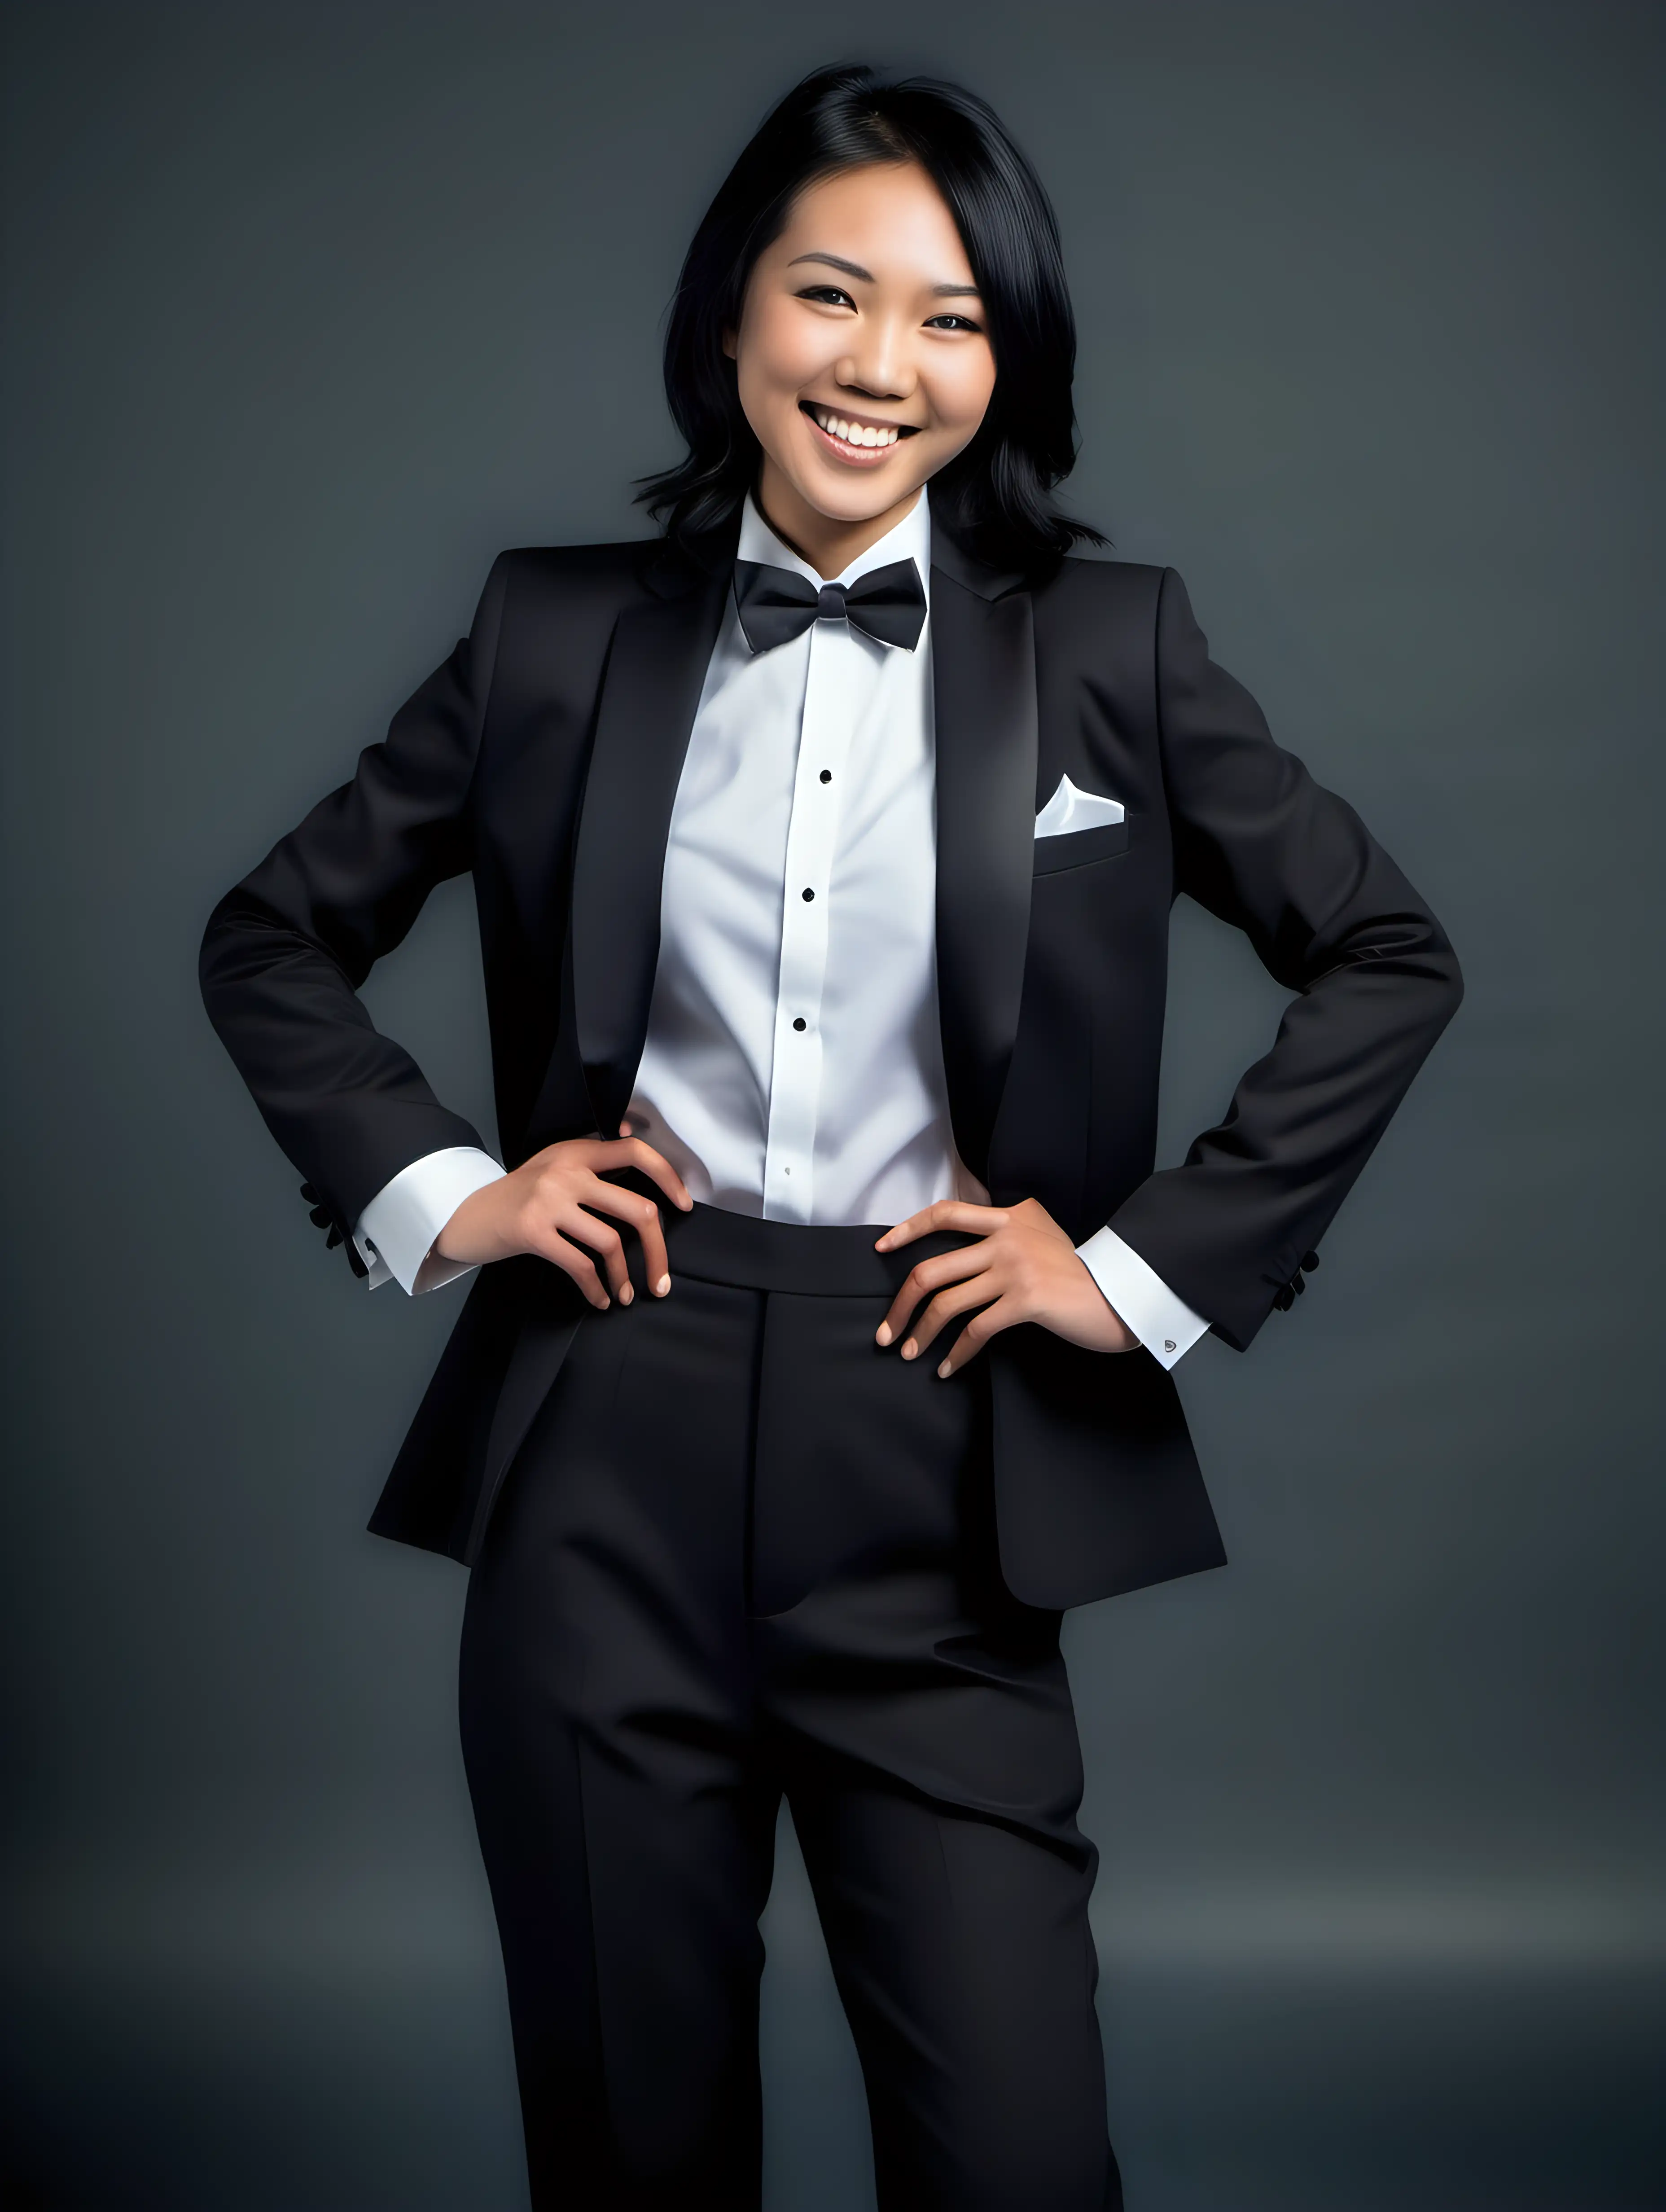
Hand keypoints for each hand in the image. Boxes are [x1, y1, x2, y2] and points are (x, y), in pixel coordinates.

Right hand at [432, 1127, 691, 1310]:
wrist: (465, 1215)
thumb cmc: (517, 1196)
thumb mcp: (553, 1166)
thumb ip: (592, 1163)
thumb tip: (639, 1153)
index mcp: (577, 1151)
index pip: (636, 1152)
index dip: (668, 1178)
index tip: (684, 1206)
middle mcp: (566, 1171)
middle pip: (637, 1209)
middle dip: (658, 1250)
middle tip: (662, 1278)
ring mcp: (549, 1200)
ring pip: (611, 1242)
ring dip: (625, 1277)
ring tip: (626, 1294)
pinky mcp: (533, 1231)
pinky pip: (580, 1265)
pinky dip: (596, 1289)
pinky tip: (601, 1299)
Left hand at [874, 1197, 1138, 1376]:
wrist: (1121, 1293)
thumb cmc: (1080, 1272)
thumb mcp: (1043, 1235)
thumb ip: (1006, 1230)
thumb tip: (966, 1242)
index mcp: (1008, 1216)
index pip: (945, 1213)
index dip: (908, 1230)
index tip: (881, 1248)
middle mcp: (1007, 1236)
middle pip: (933, 1269)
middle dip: (901, 1305)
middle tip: (886, 1332)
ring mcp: (1015, 1267)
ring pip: (948, 1303)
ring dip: (921, 1333)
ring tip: (909, 1353)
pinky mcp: (1026, 1299)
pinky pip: (976, 1330)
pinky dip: (956, 1354)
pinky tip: (946, 1368)